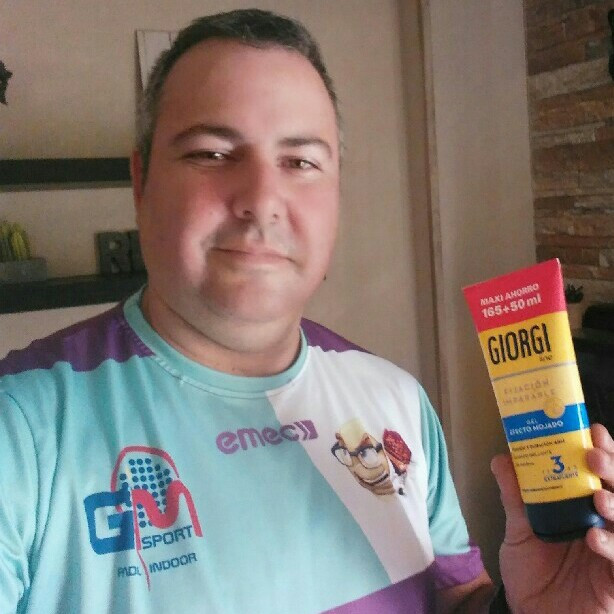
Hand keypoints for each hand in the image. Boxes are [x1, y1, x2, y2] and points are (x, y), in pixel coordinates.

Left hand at [491, 423, 613, 613]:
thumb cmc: (531, 573)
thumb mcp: (519, 529)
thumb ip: (515, 496)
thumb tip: (502, 458)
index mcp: (582, 508)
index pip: (599, 475)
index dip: (603, 452)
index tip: (594, 430)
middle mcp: (603, 525)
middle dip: (612, 470)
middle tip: (594, 455)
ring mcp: (612, 552)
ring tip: (599, 496)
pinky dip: (612, 546)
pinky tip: (594, 537)